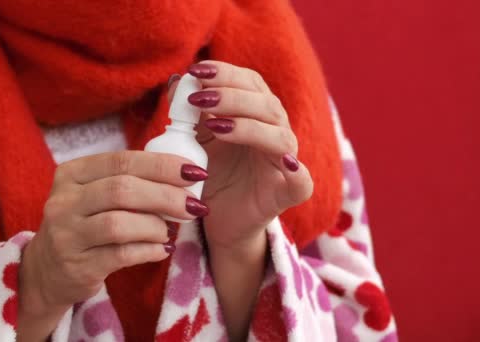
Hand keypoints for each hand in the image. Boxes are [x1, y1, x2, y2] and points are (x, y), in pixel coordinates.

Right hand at [17, 151, 208, 339]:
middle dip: (166, 196)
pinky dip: (149, 250)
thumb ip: (129, 181)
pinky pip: (121, 255)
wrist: (46, 271)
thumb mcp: (94, 195)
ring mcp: (67, 235)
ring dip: (155, 226)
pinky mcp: (77, 266)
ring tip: (169, 231)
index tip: (194, 172)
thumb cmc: (84, 225)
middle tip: (193, 205)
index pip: (121, 161)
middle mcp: (64, 202)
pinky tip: (161, 249)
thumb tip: (183, 175)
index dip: (162, 165)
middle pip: (122, 190)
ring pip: (120, 224)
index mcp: (72, 174)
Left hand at [175, 61, 313, 251]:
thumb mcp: (193, 140)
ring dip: (249, 126)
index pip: (250, 83)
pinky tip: (285, 162)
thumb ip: (188, 112)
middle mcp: (274, 133)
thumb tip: (177, 80)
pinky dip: (297, 170)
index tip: (196, 71)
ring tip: (216, 125)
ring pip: (281, 136)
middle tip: (199, 98)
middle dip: (232, 96)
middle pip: (266, 104)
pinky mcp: (289, 193)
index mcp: (255, 114)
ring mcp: (285, 163)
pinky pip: (302, 181)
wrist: (216, 220)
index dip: (226, 73)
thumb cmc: (211, 174)